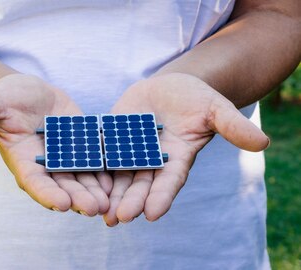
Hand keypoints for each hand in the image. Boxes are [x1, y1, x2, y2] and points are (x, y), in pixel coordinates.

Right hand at [0, 74, 110, 215]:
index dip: (48, 194)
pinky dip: (108, 171)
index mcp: (23, 160)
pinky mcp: (81, 146)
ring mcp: (65, 157)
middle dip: (79, 197)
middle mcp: (45, 165)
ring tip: (112, 202)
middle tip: (95, 209)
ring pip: (83, 178)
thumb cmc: (2, 98)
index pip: (35, 182)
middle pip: (64, 186)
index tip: (62, 204)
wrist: (24, 92)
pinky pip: (96, 161)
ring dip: (97, 191)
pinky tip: (124, 178)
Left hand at [103, 73, 268, 225]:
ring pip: (120, 177)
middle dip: (130, 202)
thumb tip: (262, 142)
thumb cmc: (195, 98)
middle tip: (119, 219)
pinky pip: (102, 156)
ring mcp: (131, 152)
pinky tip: (81, 182)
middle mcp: (153, 162)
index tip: (153, 214)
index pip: (169, 182)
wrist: (168, 87)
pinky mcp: (113, 141)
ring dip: (110, 195)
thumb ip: (232, 125)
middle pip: (140, 186)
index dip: (162, 197)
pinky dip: (94, 169)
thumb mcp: (215, 108)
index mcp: (177, 159)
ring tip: (99, 212)